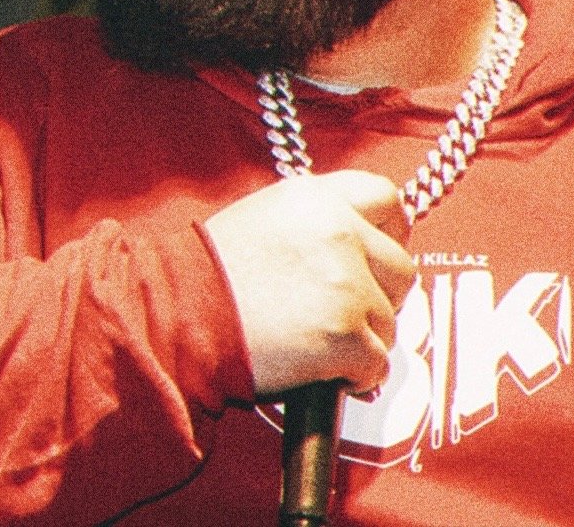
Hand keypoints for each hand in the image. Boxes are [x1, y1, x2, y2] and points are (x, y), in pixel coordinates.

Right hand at [204, 170, 414, 397]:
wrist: (174, 319)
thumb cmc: (210, 274)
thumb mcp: (265, 219)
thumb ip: (316, 222)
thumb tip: (361, 244)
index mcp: (317, 197)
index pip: (386, 200)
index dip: (389, 231)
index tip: (378, 254)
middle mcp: (339, 231)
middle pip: (399, 267)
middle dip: (379, 295)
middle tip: (342, 311)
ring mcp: (346, 283)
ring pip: (390, 320)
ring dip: (363, 338)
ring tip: (315, 341)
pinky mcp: (344, 334)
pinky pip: (376, 363)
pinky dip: (356, 376)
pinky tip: (321, 371)